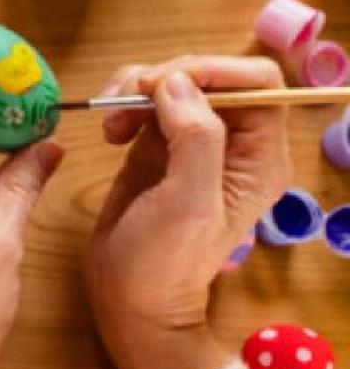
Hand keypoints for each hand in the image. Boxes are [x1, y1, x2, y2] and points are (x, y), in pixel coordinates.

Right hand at [86, 56, 289, 368]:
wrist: (130, 296)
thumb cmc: (165, 261)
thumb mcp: (188, 203)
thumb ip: (195, 138)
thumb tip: (176, 81)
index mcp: (259, 156)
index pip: (256, 83)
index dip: (213, 72)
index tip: (161, 85)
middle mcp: (233, 143)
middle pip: (210, 76)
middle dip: (165, 79)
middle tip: (123, 102)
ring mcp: (194, 142)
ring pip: (173, 82)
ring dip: (136, 90)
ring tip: (110, 124)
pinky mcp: (158, 144)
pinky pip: (146, 101)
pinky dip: (123, 103)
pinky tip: (109, 131)